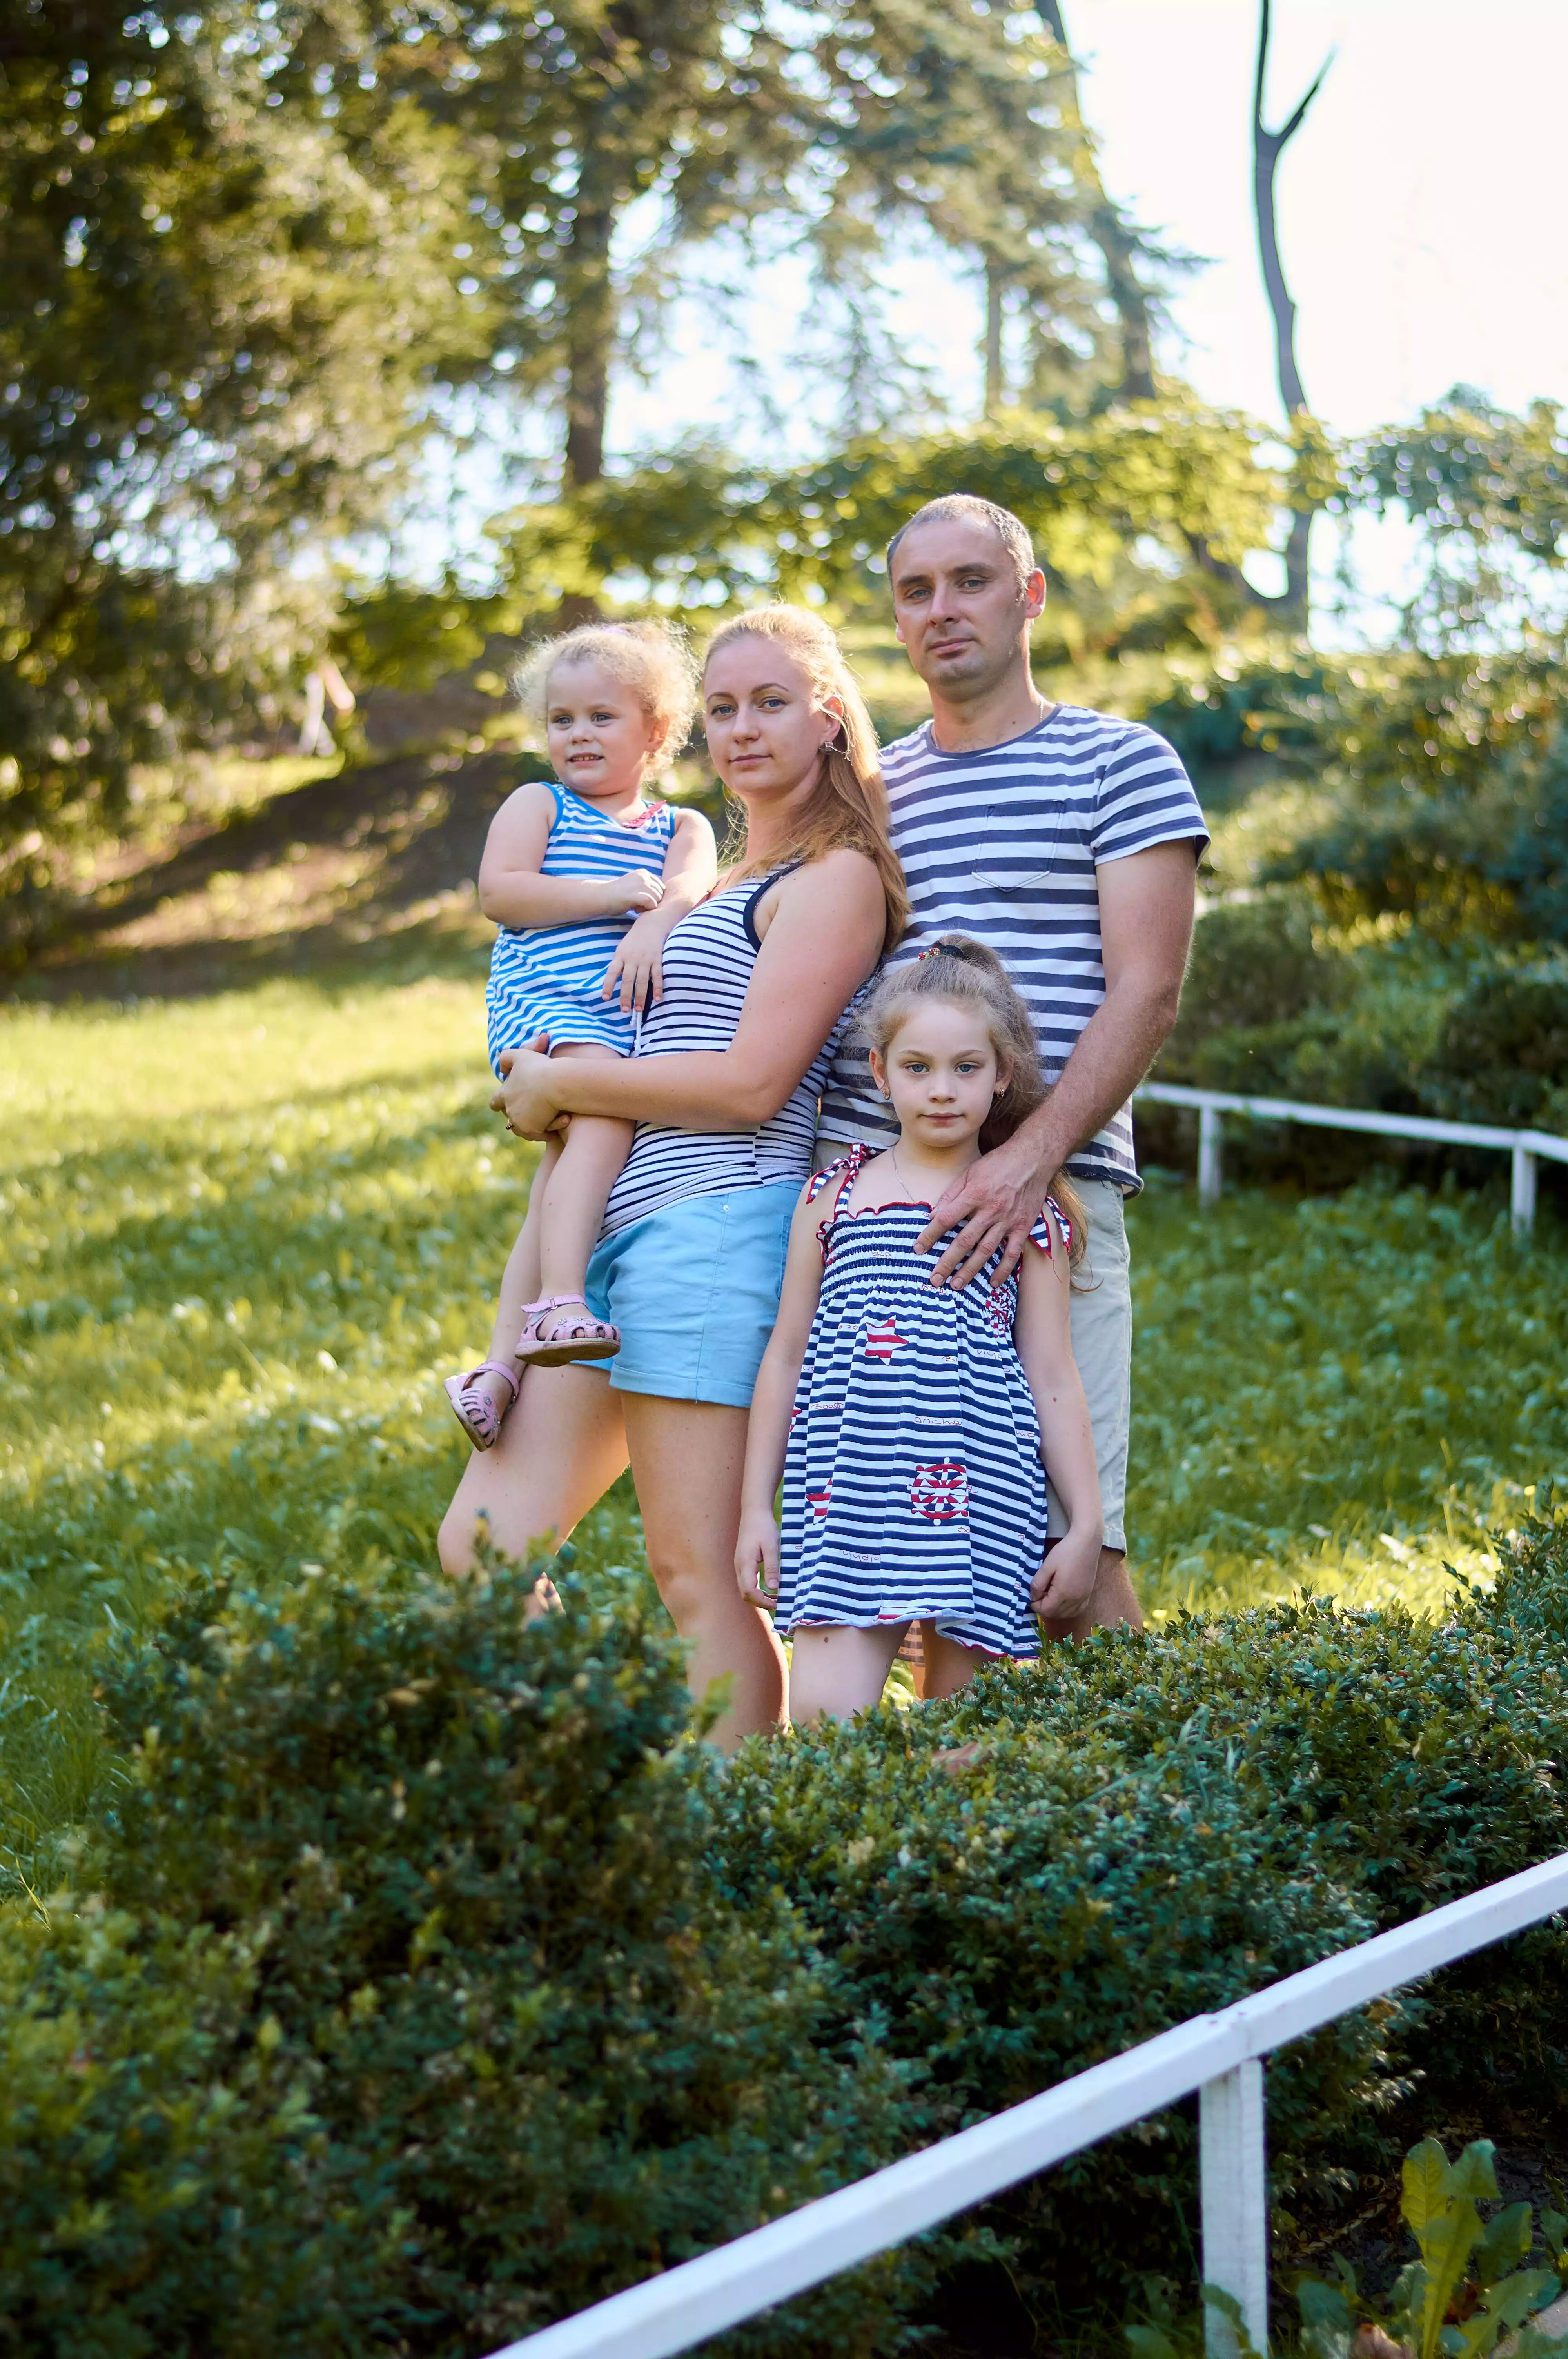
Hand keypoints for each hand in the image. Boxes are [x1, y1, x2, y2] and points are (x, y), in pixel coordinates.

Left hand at [491, 1035, 561, 1139]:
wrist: (555, 1084)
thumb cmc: (540, 1067)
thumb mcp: (520, 1055)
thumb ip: (506, 1058)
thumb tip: (501, 1069)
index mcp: (504, 1094)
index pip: (496, 1102)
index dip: (500, 1103)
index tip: (504, 1105)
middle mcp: (509, 1110)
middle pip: (511, 1117)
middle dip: (520, 1115)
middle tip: (533, 1111)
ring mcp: (519, 1122)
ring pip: (523, 1128)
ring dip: (534, 1124)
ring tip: (546, 1119)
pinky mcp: (531, 1131)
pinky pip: (539, 1134)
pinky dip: (549, 1130)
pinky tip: (560, 1123)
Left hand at [601, 901, 680, 1013]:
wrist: (652, 923)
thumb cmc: (635, 939)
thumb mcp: (622, 948)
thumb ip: (619, 964)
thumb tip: (613, 981)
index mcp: (621, 955)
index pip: (612, 972)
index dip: (608, 985)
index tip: (605, 998)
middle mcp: (632, 958)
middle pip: (628, 980)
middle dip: (626, 996)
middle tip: (625, 1010)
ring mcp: (646, 959)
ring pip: (642, 981)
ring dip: (641, 996)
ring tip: (639, 1009)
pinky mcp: (658, 959)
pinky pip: (657, 976)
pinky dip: (658, 988)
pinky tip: (657, 999)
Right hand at [607, 867, 664, 915]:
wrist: (601, 896)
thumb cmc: (617, 894)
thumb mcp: (634, 884)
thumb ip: (646, 886)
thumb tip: (662, 896)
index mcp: (644, 873)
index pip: (660, 886)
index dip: (654, 896)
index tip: (641, 900)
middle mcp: (644, 876)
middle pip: (661, 893)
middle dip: (652, 901)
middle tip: (638, 905)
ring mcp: (641, 884)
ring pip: (658, 899)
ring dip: (649, 906)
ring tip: (636, 907)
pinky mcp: (637, 894)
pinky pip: (653, 904)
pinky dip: (647, 910)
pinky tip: (636, 909)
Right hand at [734, 1506, 780, 1606]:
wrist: (754, 1512)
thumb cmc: (764, 1527)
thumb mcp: (771, 1546)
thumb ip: (772, 1567)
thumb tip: (774, 1587)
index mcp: (745, 1563)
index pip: (749, 1591)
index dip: (762, 1601)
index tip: (778, 1604)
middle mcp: (739, 1566)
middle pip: (745, 1593)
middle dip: (761, 1602)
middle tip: (779, 1604)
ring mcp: (740, 1565)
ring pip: (746, 1589)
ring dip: (759, 1597)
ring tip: (777, 1598)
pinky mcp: (743, 1563)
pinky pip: (748, 1582)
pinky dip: (758, 1589)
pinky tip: (771, 1588)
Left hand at [916, 1126, 1055, 1289]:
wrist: (1033, 1159)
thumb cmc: (998, 1164)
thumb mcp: (970, 1172)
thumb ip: (951, 1194)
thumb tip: (934, 1215)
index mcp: (974, 1195)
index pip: (946, 1219)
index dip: (930, 1235)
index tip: (918, 1248)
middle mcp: (990, 1210)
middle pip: (964, 1241)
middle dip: (947, 1262)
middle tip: (934, 1279)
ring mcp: (1007, 1221)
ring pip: (985, 1251)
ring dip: (969, 1270)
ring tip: (956, 1286)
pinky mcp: (1023, 1227)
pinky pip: (1012, 1253)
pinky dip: (1003, 1270)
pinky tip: (992, 1283)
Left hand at [1031, 1529, 1101, 1624]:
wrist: (1087, 1542)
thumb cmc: (1065, 1551)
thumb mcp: (1047, 1565)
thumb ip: (1037, 1584)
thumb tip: (1033, 1597)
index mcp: (1063, 1593)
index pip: (1046, 1610)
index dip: (1035, 1605)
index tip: (1032, 1596)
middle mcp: (1075, 1599)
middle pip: (1055, 1614)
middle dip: (1044, 1608)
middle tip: (1039, 1594)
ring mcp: (1083, 1598)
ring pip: (1066, 1615)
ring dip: (1055, 1610)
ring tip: (1049, 1595)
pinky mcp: (1088, 1594)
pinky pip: (1077, 1610)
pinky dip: (1067, 1610)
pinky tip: (1062, 1600)